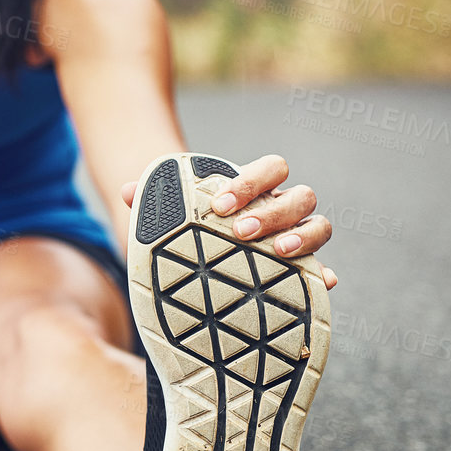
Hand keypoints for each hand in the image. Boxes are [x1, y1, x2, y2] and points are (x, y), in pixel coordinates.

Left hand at [120, 154, 338, 289]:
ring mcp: (298, 237)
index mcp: (259, 188)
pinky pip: (322, 269)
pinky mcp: (303, 270)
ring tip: (277, 251)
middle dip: (271, 210)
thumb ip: (154, 199)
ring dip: (302, 235)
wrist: (204, 257)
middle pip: (300, 195)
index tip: (220, 204)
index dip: (251, 182)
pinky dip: (322, 273)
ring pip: (319, 224)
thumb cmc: (194, 227)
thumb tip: (128, 191)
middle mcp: (284, 209)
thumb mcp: (175, 212)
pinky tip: (321, 281)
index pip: (273, 168)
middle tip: (239, 231)